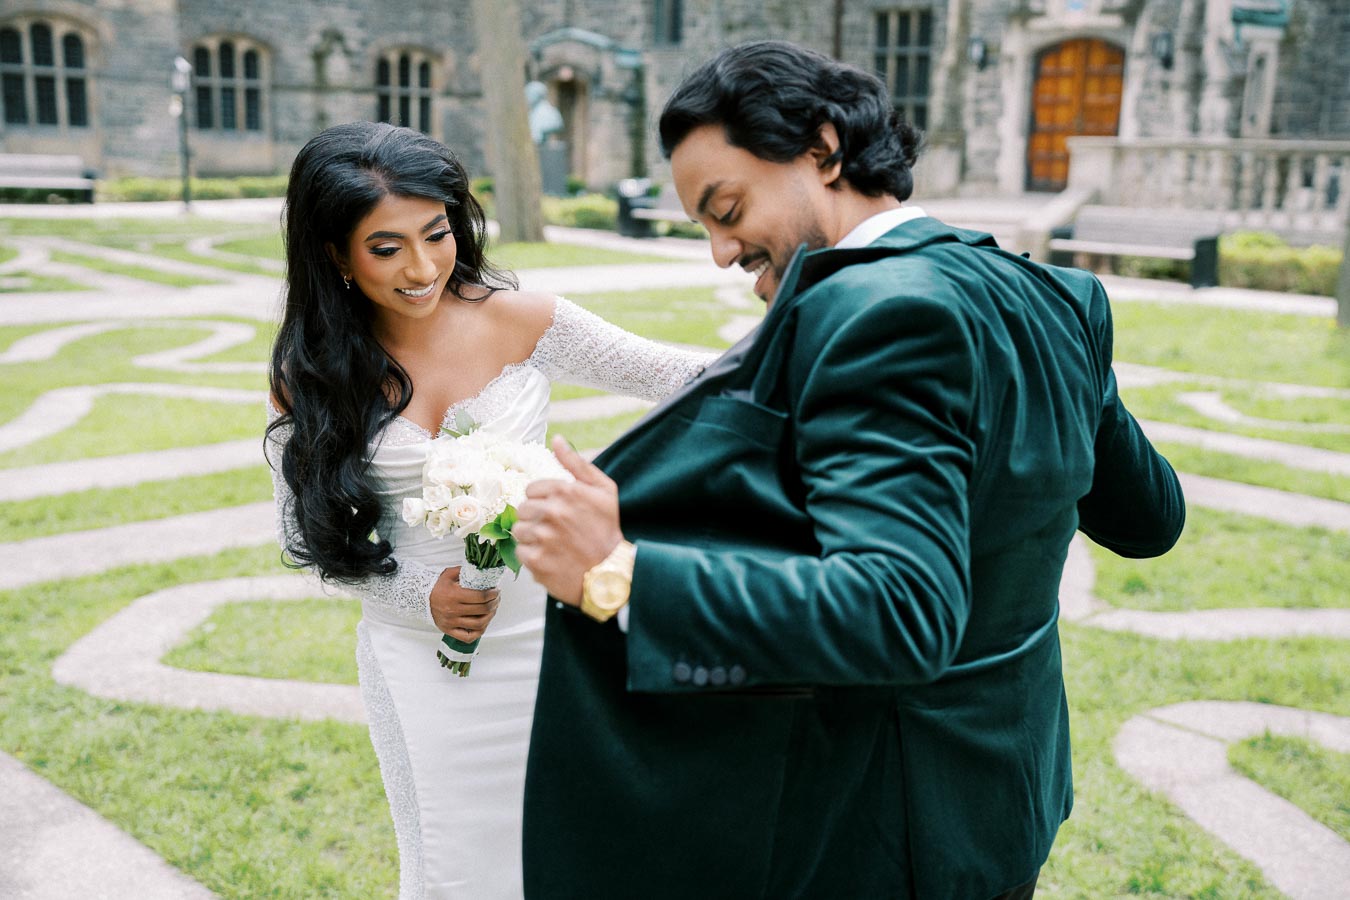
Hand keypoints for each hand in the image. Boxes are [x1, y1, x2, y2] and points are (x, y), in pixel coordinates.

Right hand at [429, 566, 500, 641]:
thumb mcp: (449, 574)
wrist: (421, 598)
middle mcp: (453, 610)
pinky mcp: (449, 631)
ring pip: (479, 624)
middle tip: (497, 599)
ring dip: (490, 616)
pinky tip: (483, 623)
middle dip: (494, 603)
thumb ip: (465, 571)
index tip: (497, 591)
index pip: (481, 597)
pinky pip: (468, 636)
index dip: (493, 594)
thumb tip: (482, 570)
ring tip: (492, 610)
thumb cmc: (437, 586)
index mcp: (454, 595)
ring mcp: (451, 622)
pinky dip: (479, 631)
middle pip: (483, 610)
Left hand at [515, 436, 623, 605]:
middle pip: (522, 509)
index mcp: (564, 490)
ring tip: (554, 545)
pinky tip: (551, 558)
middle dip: (536, 519)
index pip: (531, 489)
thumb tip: (556, 439)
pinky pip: (521, 552)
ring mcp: (543, 537)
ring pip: (519, 531)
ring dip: (533, 538)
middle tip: (556, 530)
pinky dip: (533, 557)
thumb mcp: (602, 489)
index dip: (543, 501)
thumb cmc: (607, 528)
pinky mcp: (536, 560)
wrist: (611, 571)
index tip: (557, 512)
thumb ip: (576, 463)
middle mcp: (552, 511)